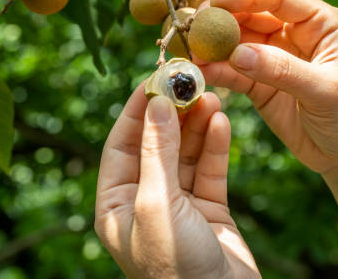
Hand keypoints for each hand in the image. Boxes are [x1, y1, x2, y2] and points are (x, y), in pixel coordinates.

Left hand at [95, 84, 259, 278]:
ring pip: (185, 153)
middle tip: (189, 81)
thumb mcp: (156, 204)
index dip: (137, 110)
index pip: (121, 144)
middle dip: (172, 113)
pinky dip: (215, 145)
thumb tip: (156, 104)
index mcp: (116, 203)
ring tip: (211, 95)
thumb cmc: (174, 266)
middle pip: (156, 144)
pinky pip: (209, 169)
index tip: (154, 78)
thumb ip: (157, 152)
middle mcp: (144, 200)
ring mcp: (177, 204)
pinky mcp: (208, 208)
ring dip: (196, 124)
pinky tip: (221, 121)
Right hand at [200, 0, 337, 173]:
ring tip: (190, 52)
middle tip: (192, 28)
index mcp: (321, 24)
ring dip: (214, 47)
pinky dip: (217, 71)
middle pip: (251, 17)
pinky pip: (235, 72)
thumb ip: (282, 70)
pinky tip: (200, 72)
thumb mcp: (326, 91)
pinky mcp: (261, 84)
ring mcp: (276, 59)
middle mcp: (295, 35)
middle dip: (222, 21)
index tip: (215, 5)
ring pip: (238, 44)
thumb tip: (238, 52)